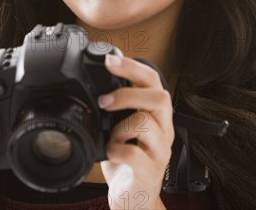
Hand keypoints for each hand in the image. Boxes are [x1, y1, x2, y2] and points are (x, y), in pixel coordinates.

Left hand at [98, 54, 172, 209]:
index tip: (109, 60)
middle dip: (129, 93)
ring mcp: (160, 152)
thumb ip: (114, 108)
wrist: (134, 198)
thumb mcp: (120, 127)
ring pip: (147, 124)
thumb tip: (92, 84)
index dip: (133, 67)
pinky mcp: (150, 173)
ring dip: (120, 126)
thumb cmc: (126, 160)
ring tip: (110, 136)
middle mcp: (164, 130)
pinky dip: (117, 150)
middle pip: (160, 98)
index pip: (153, 80)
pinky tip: (111, 152)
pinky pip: (135, 154)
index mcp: (156, 114)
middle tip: (105, 100)